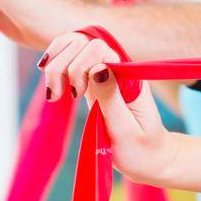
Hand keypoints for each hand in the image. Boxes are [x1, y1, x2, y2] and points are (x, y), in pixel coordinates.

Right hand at [40, 31, 180, 185]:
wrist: (149, 158)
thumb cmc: (141, 149)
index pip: (99, 48)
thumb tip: (98, 67)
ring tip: (53, 95)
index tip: (76, 96)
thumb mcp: (126, 130)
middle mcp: (117, 69)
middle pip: (82, 42)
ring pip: (73, 46)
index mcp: (130, 78)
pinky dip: (55, 66)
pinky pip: (70, 58)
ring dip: (55, 65)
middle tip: (59, 97)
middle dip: (63, 66)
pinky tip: (52, 86)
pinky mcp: (93, 81)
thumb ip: (111, 98)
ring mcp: (104, 73)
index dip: (80, 66)